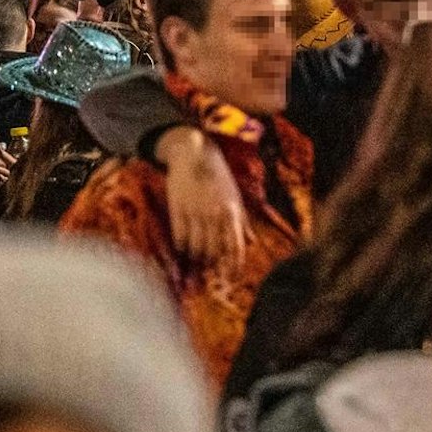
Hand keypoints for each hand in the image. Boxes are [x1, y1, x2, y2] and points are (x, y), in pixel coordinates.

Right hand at [154, 127, 245, 261]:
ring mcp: (196, 212)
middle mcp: (215, 215)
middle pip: (214, 250)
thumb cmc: (218, 176)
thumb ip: (243, 220)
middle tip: (210, 268)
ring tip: (196, 258)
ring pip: (196, 247)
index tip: (232, 277)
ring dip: (196, 256)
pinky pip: (180, 236)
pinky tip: (183, 247)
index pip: (236, 246)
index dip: (234, 265)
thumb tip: (252, 241)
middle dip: (212, 263)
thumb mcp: (236, 196)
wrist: (194, 155)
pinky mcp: (178, 209)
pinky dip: (182, 246)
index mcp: (233, 212)